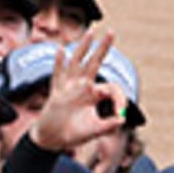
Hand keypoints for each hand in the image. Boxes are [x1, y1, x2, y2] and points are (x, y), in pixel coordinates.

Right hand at [32, 33, 120, 152]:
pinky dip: (59, 63)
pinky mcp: (57, 93)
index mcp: (93, 94)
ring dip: (83, 47)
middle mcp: (81, 87)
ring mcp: (68, 88)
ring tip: (90, 32)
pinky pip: (58, 76)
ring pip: (76, 63)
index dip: (120, 99)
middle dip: (103, 48)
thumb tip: (122, 120)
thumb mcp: (95, 131)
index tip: (121, 112)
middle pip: (94, 63)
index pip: (111, 88)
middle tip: (111, 31)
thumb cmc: (73, 134)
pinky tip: (61, 50)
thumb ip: (108, 126)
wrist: (51, 140)